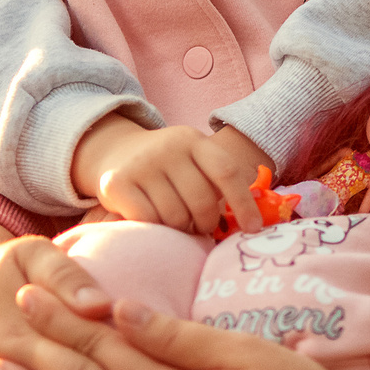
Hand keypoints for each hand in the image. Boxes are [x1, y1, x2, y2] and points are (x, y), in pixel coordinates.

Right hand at [72, 117, 272, 232]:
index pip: (226, 171)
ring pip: (176, 217)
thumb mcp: (192, 162)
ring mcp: (141, 164)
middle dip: (206, 223)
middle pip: (202, 201)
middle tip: (200, 228)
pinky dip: (155, 229)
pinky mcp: (116, 183)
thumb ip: (215, 182)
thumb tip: (250, 223)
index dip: (243, 203)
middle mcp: (167, 147)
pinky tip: (152, 222)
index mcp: (192, 140)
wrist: (115, 152)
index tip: (253, 229)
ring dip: (180, 229)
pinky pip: (148, 221)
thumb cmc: (167, 168)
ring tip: (175, 222)